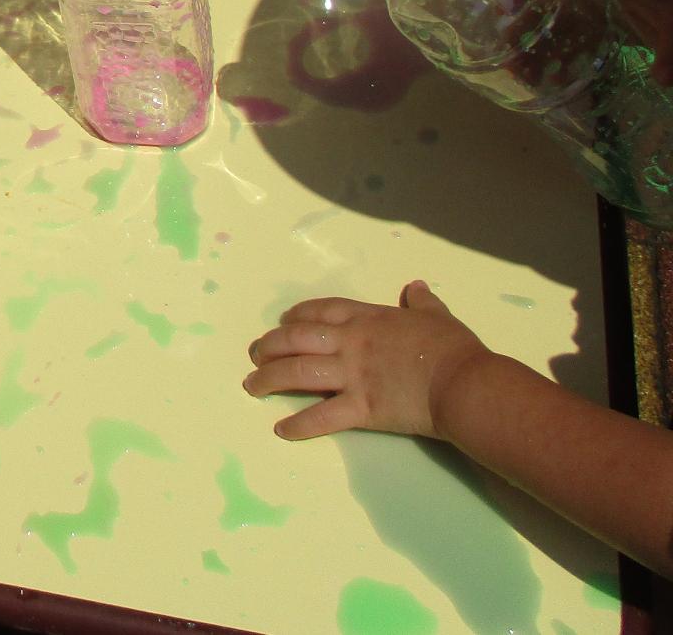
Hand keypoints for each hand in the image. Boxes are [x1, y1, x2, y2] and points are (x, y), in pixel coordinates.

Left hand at [245, 280, 492, 440]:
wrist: (465, 383)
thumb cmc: (455, 349)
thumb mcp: (437, 316)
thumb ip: (422, 302)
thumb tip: (416, 286)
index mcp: (368, 318)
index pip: (320, 311)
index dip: (296, 316)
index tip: (281, 322)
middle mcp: (351, 342)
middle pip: (296, 339)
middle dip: (269, 346)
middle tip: (254, 355)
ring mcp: (353, 375)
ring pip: (298, 372)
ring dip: (269, 379)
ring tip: (251, 387)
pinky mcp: (361, 408)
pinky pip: (322, 416)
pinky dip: (299, 424)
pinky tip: (281, 430)